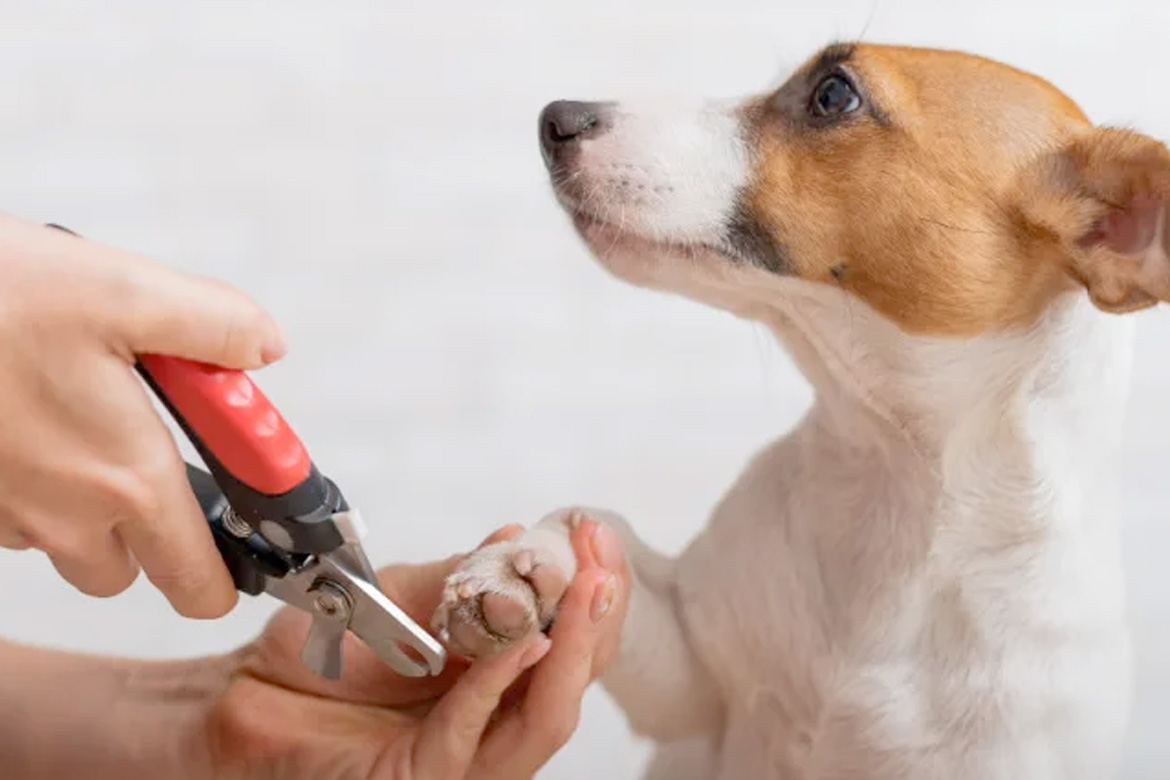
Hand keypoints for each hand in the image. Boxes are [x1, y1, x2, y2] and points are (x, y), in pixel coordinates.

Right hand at [0, 215, 285, 616]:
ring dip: (87, 496)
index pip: (198, 583)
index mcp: (128, 477)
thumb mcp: (126, 290)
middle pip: (134, 568)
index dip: (227, 571)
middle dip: (155, 523)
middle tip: (152, 446)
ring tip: (79, 407)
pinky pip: (14, 515)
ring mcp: (3, 515)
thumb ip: (216, 326)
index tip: (243, 533)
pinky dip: (34, 478)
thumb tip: (263, 350)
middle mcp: (64, 515)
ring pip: (67, 542)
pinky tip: (27, 410)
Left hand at [202, 522, 629, 779]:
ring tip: (586, 592)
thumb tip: (522, 537)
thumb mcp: (403, 595)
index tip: (594, 532)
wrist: (244, 693)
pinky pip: (473, 735)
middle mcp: (493, 717)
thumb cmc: (324, 649)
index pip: (571, 637)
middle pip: (574, 680)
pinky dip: (499, 684)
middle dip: (598, 617)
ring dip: (572, 651)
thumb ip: (463, 577)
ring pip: (545, 718)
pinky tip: (525, 641)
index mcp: (499, 672)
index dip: (594, 587)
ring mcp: (465, 756)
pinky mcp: (423, 778)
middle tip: (603, 559)